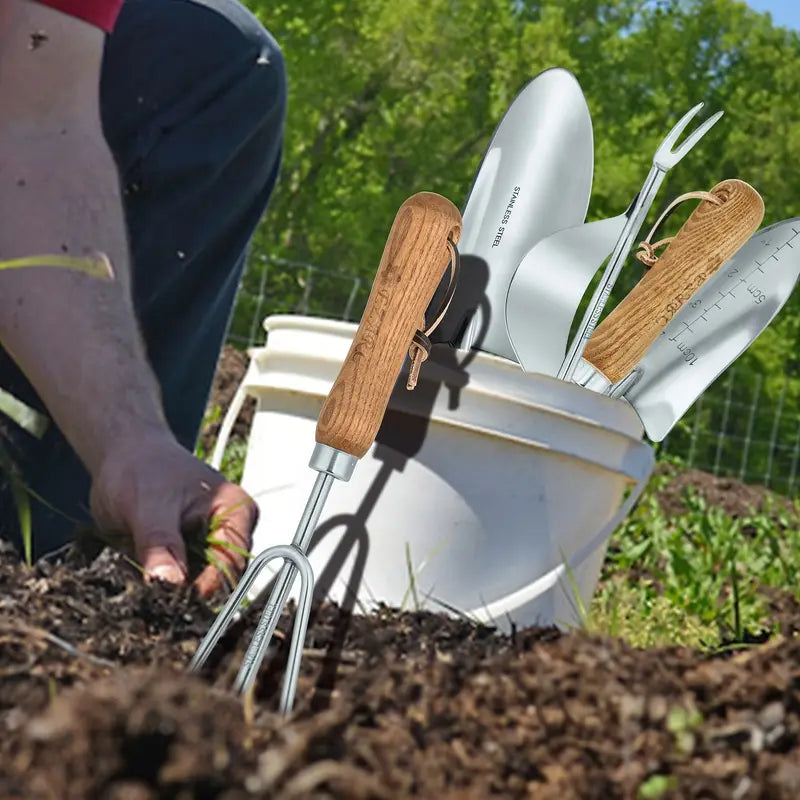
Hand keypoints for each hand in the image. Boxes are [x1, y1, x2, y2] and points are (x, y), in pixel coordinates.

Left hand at [88, 430, 257, 596]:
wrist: (123, 457)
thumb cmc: (142, 467)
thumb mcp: (148, 504)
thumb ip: (160, 543)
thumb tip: (168, 582)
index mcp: (237, 513)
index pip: (232, 566)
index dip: (202, 587)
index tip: (166, 596)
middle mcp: (230, 533)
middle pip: (216, 581)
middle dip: (180, 589)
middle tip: (142, 581)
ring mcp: (208, 547)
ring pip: (192, 587)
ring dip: (163, 587)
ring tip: (135, 564)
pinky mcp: (186, 558)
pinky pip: (173, 583)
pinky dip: (153, 582)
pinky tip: (133, 566)